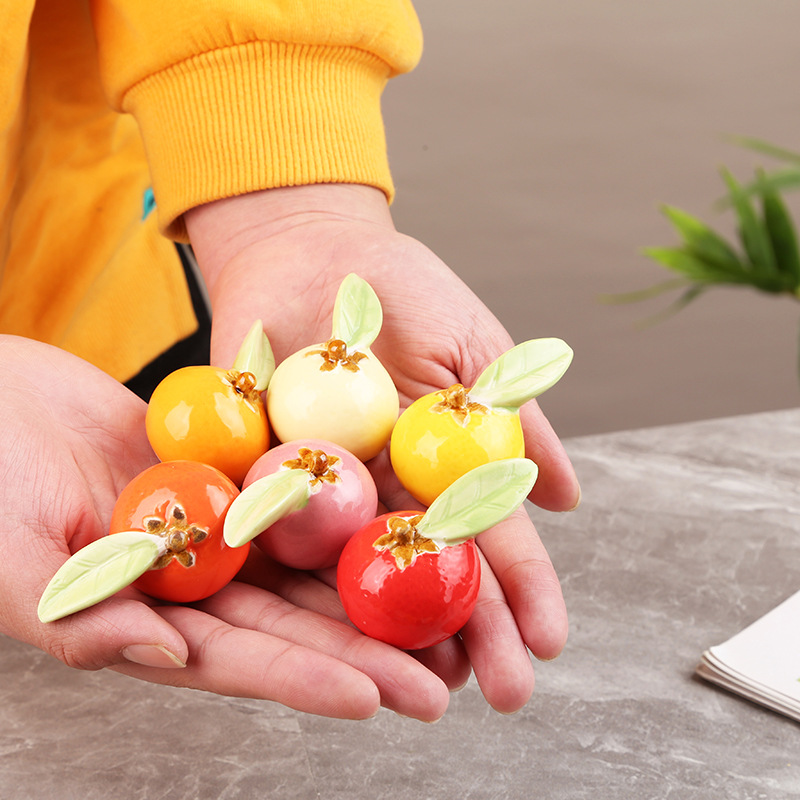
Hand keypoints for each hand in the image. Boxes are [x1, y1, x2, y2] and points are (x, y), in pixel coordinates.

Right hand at [0, 336, 452, 720]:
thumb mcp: (9, 556)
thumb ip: (78, 617)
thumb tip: (169, 659)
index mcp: (146, 616)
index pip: (238, 659)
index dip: (306, 679)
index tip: (377, 698)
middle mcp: (194, 579)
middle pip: (293, 621)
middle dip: (365, 650)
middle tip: (442, 676)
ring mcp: (216, 524)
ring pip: (306, 561)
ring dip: (371, 586)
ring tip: (442, 609)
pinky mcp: (227, 472)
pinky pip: (292, 489)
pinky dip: (342, 506)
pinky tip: (397, 515)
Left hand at [186, 184, 579, 712]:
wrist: (310, 246)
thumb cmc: (403, 290)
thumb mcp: (473, 347)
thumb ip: (516, 418)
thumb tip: (566, 500)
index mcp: (434, 465)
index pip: (484, 535)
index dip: (520, 588)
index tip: (551, 640)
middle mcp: (380, 489)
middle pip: (426, 568)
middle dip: (467, 628)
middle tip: (502, 693)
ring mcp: (319, 484)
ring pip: (355, 567)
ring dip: (390, 627)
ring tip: (422, 686)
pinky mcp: (257, 466)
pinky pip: (272, 521)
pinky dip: (293, 567)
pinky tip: (319, 624)